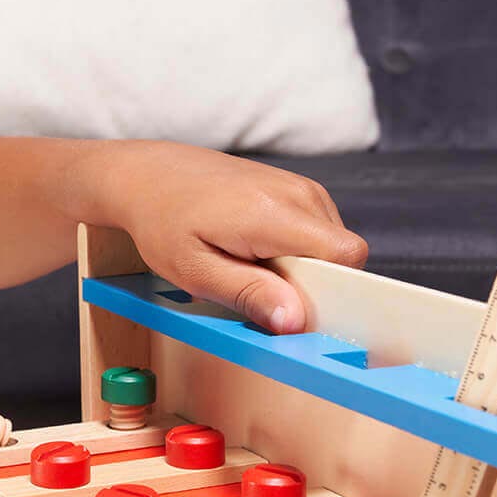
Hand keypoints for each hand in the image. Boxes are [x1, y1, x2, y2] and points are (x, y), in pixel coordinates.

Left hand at [96, 141, 367, 333]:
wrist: (148, 175)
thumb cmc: (164, 223)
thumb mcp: (196, 271)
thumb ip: (249, 295)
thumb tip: (295, 321)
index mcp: (276, 214)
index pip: (347, 255)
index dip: (334, 290)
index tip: (296, 306)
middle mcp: (297, 193)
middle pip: (343, 254)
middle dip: (312, 283)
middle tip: (258, 287)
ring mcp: (300, 185)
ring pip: (331, 243)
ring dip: (301, 267)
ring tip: (251, 264)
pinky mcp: (295, 187)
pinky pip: (317, 231)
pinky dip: (295, 249)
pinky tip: (255, 248)